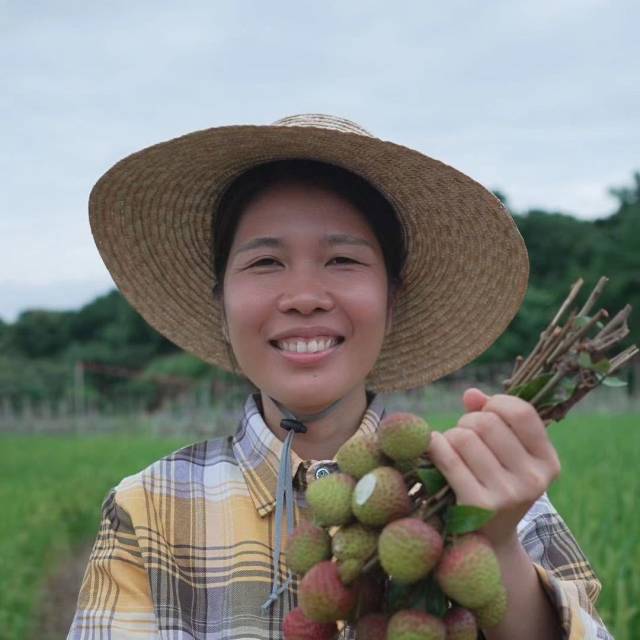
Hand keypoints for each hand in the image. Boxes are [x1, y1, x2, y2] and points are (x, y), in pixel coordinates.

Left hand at [427, 388, 560, 547]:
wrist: (485, 540)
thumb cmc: (494, 482)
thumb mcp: (505, 452)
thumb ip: (492, 416)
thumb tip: (472, 394)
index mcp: (547, 462)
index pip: (522, 412)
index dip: (496, 403)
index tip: (486, 411)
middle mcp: (533, 479)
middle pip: (487, 422)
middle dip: (468, 422)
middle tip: (465, 436)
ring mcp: (507, 495)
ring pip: (464, 437)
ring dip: (451, 437)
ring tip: (454, 449)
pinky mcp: (478, 505)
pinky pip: (448, 458)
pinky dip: (436, 446)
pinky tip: (434, 447)